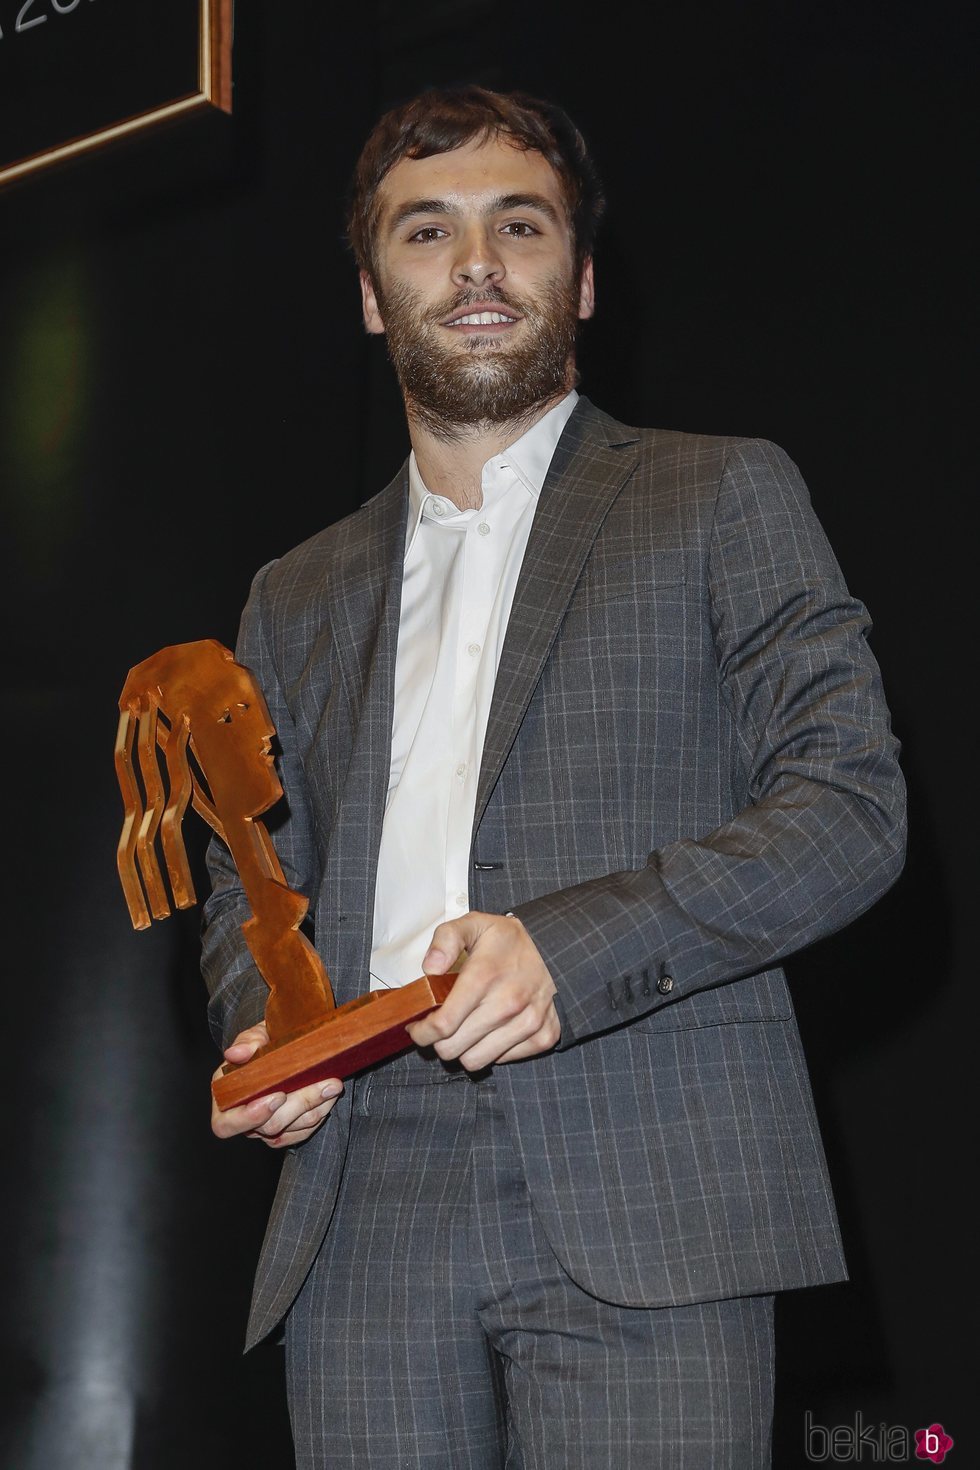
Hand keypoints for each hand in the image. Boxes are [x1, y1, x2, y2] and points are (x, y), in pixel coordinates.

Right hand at [210, 1021, 343, 1147]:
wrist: (282, 1046)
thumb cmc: (264, 1042)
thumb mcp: (255, 1035)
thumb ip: (247, 1042)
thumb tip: (235, 1053)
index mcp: (226, 1097)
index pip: (226, 1124)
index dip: (250, 1116)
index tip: (278, 1095)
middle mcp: (242, 1118)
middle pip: (267, 1127)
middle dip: (299, 1104)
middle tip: (323, 1085)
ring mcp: (263, 1128)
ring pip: (289, 1131)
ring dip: (315, 1108)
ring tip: (333, 1085)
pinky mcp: (283, 1132)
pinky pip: (301, 1133)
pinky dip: (318, 1115)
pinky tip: (329, 1097)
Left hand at [406, 912, 559, 1069]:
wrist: (556, 948)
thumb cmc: (508, 941)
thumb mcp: (474, 924)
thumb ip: (445, 940)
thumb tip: (430, 969)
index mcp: (485, 976)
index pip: (443, 1024)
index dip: (422, 1032)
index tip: (418, 1028)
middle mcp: (508, 1003)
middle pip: (453, 1048)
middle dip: (439, 1041)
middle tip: (441, 1027)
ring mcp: (528, 1022)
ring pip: (475, 1061)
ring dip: (464, 1049)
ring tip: (465, 1029)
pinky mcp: (543, 1036)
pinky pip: (501, 1061)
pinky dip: (492, 1050)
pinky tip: (492, 1029)